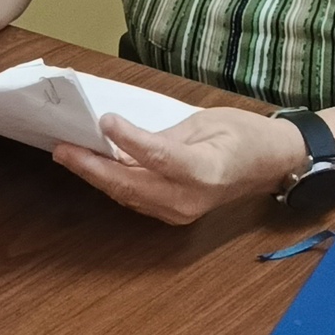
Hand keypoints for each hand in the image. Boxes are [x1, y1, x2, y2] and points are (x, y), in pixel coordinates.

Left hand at [53, 109, 308, 224]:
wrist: (271, 164)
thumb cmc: (244, 135)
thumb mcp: (208, 121)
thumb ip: (165, 135)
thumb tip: (122, 135)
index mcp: (205, 171)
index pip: (157, 157)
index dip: (127, 139)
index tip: (103, 121)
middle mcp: (189, 198)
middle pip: (131, 185)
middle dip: (92, 167)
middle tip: (63, 147)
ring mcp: (180, 212)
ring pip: (128, 195)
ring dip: (96, 176)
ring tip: (68, 154)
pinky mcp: (174, 214)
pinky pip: (136, 199)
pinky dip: (113, 182)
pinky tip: (94, 166)